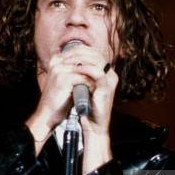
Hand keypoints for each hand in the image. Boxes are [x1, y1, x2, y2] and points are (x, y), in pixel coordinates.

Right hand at [26, 48, 94, 153]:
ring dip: (95, 74)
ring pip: (84, 68)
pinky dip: (91, 84)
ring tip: (102, 80)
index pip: (78, 51)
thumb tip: (91, 63)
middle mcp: (57, 62)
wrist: (48, 113)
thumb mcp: (65, 80)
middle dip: (95, 64)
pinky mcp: (64, 79)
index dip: (91, 56)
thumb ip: (75, 70)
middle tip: (105, 71)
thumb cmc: (59, 98)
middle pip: (82, 57)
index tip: (102, 64)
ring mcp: (59, 69)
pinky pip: (83, 78)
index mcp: (56, 59)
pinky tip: (95, 89)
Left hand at [61, 45, 117, 173]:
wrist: (93, 124)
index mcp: (105, 72)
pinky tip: (74, 70)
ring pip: (96, 60)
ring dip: (79, 59)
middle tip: (64, 55)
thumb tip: (66, 60)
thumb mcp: (82, 86)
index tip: (64, 52)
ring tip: (67, 61)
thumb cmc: (86, 107)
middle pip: (95, 53)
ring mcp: (110, 79)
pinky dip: (84, 68)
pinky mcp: (107, 86)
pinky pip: (96, 72)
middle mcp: (110, 73)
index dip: (79, 50)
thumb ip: (79, 73)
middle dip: (78, 52)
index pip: (93, 53)